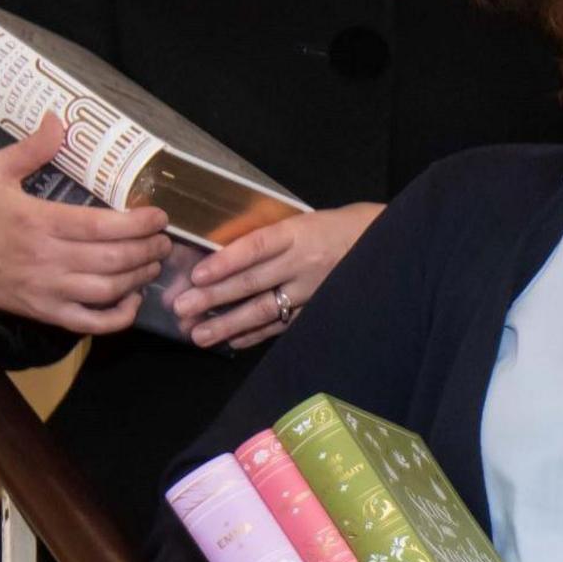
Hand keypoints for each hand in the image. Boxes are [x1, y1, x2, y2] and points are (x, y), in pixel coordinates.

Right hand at [0, 112, 169, 333]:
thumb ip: (29, 149)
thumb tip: (58, 120)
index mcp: (37, 221)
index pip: (100, 226)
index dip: (137, 223)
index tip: (159, 217)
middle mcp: (45, 258)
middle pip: (112, 259)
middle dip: (148, 250)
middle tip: (164, 241)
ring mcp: (46, 290)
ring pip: (107, 290)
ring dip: (139, 278)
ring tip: (153, 263)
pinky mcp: (44, 313)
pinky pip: (90, 323)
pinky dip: (118, 317)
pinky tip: (132, 300)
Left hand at [171, 201, 383, 349]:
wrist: (380, 243)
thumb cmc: (330, 228)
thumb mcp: (300, 220)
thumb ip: (265, 232)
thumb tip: (218, 245)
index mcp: (297, 233)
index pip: (256, 247)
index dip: (226, 261)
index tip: (196, 274)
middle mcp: (303, 262)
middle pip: (254, 281)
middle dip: (214, 297)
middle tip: (182, 309)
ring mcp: (312, 289)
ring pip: (266, 309)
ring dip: (230, 323)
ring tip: (199, 334)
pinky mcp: (318, 309)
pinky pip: (283, 325)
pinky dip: (257, 334)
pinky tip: (233, 341)